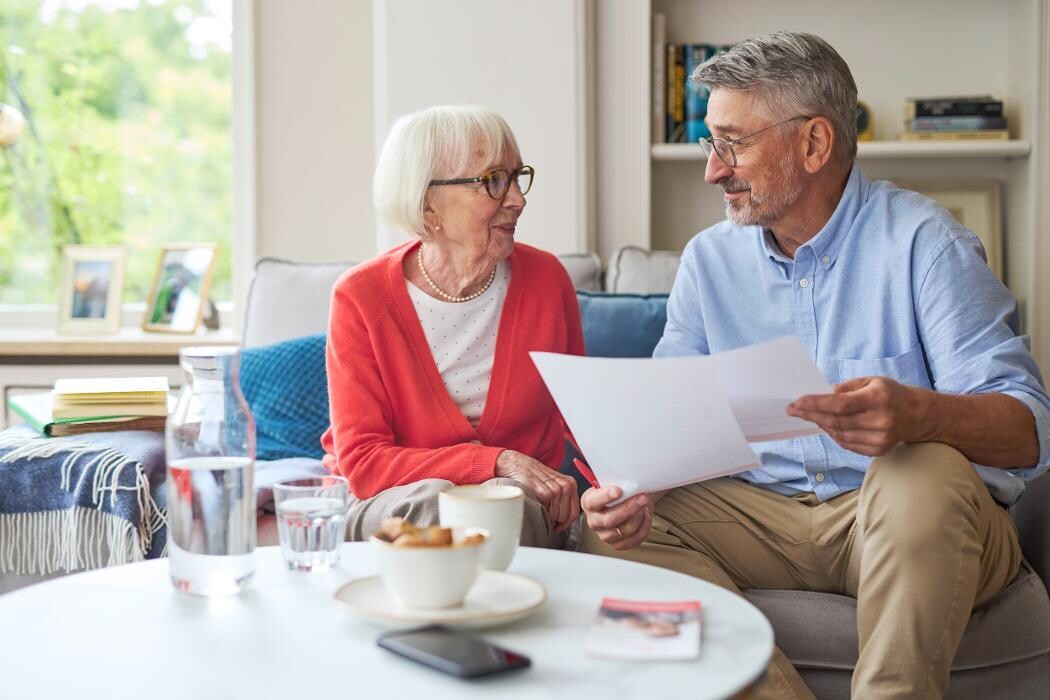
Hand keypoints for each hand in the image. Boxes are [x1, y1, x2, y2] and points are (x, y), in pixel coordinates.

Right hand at [495, 450, 579, 532]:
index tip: (558, 526)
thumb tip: (565, 518)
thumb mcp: (552, 482)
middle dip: (555, 520)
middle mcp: (565, 486)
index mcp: (570, 483)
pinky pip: (545, 512)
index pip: (574, 512)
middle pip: (565, 517)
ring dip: (546, 516)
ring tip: (538, 505)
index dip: (565, 523)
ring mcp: (555, 490)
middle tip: (544, 514)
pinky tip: (533, 503)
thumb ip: (562, 497)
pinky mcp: (543, 494)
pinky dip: (538, 511)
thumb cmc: (532, 475)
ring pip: (555, 517)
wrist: (515, 464)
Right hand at [581, 486, 652, 549]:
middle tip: (642, 497)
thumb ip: (617, 482)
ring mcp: (605, 535)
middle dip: (629, 508)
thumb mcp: (615, 482)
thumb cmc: (619, 491)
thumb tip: (628, 479)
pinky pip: (634, 540)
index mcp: (589, 502)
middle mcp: (594, 521)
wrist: (625, 501)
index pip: (592, 502)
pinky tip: (646, 516)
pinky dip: (644, 527)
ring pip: (625, 530)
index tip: (618, 491)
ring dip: (639, 517)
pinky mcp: (618, 544)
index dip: (605, 497)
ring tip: (645, 504)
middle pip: (610, 520)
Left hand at [786, 376, 922, 455]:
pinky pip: (847, 443)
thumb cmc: (889, 394)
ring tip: (809, 415)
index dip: (816, 404)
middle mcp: (880, 421)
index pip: (840, 404)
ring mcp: (880, 438)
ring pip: (839, 434)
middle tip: (793, 409)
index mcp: (878, 399)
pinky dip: (834, 434)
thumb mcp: (870, 381)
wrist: (917, 415)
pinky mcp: (878, 450)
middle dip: (811, 414)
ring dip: (821, 424)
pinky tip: (827, 425)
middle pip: (836, 421)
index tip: (797, 402)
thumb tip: (821, 395)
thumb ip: (845, 388)